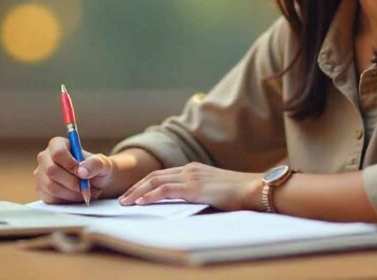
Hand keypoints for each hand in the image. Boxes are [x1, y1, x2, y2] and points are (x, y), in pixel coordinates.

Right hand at [33, 137, 113, 203]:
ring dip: (70, 193)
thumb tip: (81, 171)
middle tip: (85, 186)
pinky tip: (75, 196)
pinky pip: (49, 198)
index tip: (82, 173)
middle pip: (51, 170)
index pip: (57, 152)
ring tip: (83, 192)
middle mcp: (45, 158)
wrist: (94, 183)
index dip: (70, 164)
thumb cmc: (96, 169)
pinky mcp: (41, 190)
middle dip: (71, 181)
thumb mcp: (103, 164)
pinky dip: (65, 200)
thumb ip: (95, 164)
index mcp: (57, 144)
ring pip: (50, 186)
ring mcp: (40, 174)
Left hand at [118, 162, 261, 211]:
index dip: (145, 184)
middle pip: (154, 176)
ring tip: (125, 203)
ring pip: (156, 181)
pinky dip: (151, 195)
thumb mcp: (214, 191)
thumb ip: (199, 194)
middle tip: (122, 200)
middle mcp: (189, 169)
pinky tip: (141, 202)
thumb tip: (187, 205)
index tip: (133, 194)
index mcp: (194, 169)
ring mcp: (191, 177)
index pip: (162, 175)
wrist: (254, 188)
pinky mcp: (194, 187)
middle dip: (136, 188)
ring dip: (138, 192)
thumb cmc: (239, 193)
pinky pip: (166, 190)